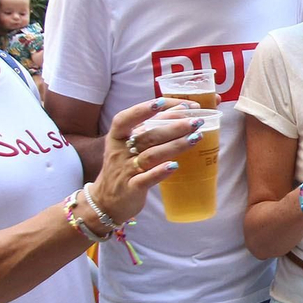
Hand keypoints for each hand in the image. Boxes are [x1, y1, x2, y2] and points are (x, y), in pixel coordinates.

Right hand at [88, 101, 205, 224]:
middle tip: (196, 120)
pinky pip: (147, 179)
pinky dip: (161, 172)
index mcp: (117, 138)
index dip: (142, 109)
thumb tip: (181, 110)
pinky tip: (175, 165)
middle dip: (173, 126)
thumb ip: (149, 129)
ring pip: (152, 155)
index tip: (162, 101)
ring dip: (175, 145)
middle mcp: (120, 152)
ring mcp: (126, 171)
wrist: (106, 202)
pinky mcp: (132, 189)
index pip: (126, 119)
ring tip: (196, 137)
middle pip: (148, 136)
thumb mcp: (129, 146)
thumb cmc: (124, 168)